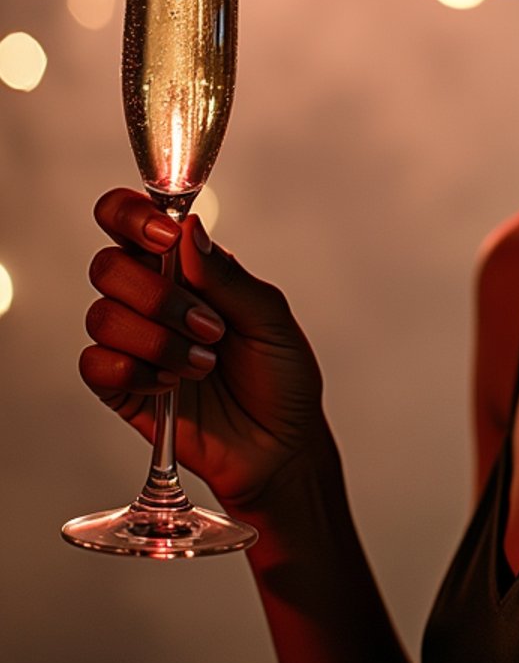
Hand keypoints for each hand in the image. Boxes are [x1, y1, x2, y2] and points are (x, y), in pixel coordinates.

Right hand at [81, 188, 329, 509]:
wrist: (279, 446)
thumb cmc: (280, 376)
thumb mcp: (270, 318)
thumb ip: (228, 276)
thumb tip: (189, 230)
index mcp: (183, 265)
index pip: (129, 218)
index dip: (132, 216)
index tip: (166, 238)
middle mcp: (150, 296)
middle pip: (108, 265)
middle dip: (159, 295)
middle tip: (210, 325)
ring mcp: (131, 341)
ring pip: (102, 315)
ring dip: (159, 340)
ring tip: (205, 363)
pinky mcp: (119, 386)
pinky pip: (95, 364)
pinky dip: (136, 372)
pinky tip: (171, 386)